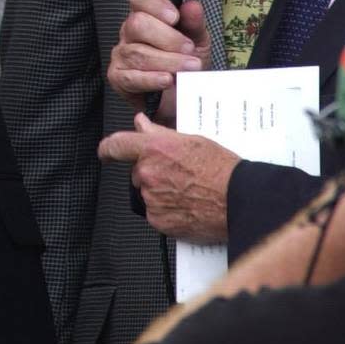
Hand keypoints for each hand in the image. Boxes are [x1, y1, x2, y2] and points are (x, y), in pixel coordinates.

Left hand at [98, 113, 237, 242]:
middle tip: (178, 176)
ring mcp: (151, 198)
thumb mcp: (191, 140)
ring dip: (160, 192)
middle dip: (151, 173)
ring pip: (147, 193)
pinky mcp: (158, 220)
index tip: (106, 152)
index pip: (117, 145)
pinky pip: (155, 213)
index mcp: (154, 148)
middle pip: (137, 172)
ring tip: (187, 192)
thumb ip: (158, 132)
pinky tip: (187, 206)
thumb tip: (140, 123)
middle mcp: (148, 172)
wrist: (238, 200)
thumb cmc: (222, 169)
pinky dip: (166, 211)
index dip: (108, 149)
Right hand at [108, 0, 209, 119]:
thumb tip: (192, 5)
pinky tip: (167, 80)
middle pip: (137, 24)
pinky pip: (131, 76)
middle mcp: (130, 32)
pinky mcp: (118, 77)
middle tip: (188, 49)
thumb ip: (194, 22)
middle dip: (167, 38)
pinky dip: (152, 79)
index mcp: (146, 15)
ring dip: (168, 61)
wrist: (182, 98)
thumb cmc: (186, 65)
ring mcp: (121, 54)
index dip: (155, 3)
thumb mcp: (198, 41)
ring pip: (137, 52)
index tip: (175, 16)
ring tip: (188, 67)